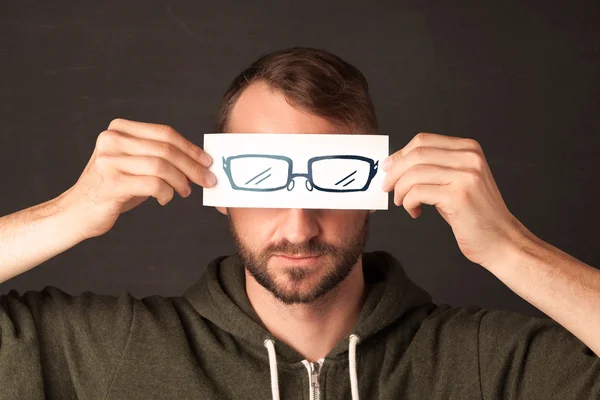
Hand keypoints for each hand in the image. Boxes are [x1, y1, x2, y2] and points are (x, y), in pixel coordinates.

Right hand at [58, 118, 215, 239]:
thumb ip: (158, 156)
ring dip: (181, 181)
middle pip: (166, 149)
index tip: (207, 161)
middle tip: (207, 180)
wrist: (78, 212)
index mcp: (119, 129)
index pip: (165, 133)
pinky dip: (167, 193)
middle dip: (192, 166)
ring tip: (185, 192)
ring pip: (161, 166)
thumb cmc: (113, 188)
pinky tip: (165, 199)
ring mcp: (109, 160)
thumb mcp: (134, 164)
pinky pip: (153, 184)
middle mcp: (112, 140)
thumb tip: (197, 160)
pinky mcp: (111, 183)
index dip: (190, 148)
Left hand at [381, 132, 524, 267]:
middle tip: (387, 188)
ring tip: (402, 203)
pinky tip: (414, 211)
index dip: (400, 154)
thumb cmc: (474, 215)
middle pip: (416, 154)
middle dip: (394, 172)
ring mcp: (466, 176)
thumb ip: (433, 168)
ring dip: (400, 190)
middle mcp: (469, 158)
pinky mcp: (458, 196)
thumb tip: (395, 163)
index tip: (387, 168)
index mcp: (469, 149)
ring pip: (414, 173)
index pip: (423, 141)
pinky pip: (417, 192)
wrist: (501, 240)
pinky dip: (408, 202)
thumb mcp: (456, 181)